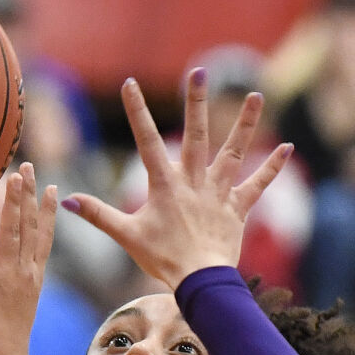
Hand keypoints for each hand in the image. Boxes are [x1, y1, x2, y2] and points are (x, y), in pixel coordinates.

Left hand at [0, 163, 57, 354]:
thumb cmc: (11, 336)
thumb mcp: (21, 303)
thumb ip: (19, 283)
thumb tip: (15, 276)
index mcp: (34, 275)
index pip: (44, 237)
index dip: (47, 211)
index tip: (50, 188)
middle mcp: (25, 271)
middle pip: (30, 226)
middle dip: (29, 195)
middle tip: (28, 167)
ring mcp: (7, 276)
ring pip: (11, 232)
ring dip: (12, 203)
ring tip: (11, 177)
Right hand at [62, 72, 291, 288]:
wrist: (199, 282)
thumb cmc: (162, 259)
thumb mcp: (126, 235)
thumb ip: (98, 214)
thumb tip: (67, 200)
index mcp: (165, 185)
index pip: (146, 141)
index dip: (136, 112)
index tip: (130, 84)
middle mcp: (193, 182)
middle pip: (195, 135)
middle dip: (196, 103)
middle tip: (200, 72)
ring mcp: (218, 193)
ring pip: (233, 152)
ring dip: (245, 124)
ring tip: (255, 95)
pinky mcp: (238, 209)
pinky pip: (258, 185)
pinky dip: (272, 168)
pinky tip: (287, 148)